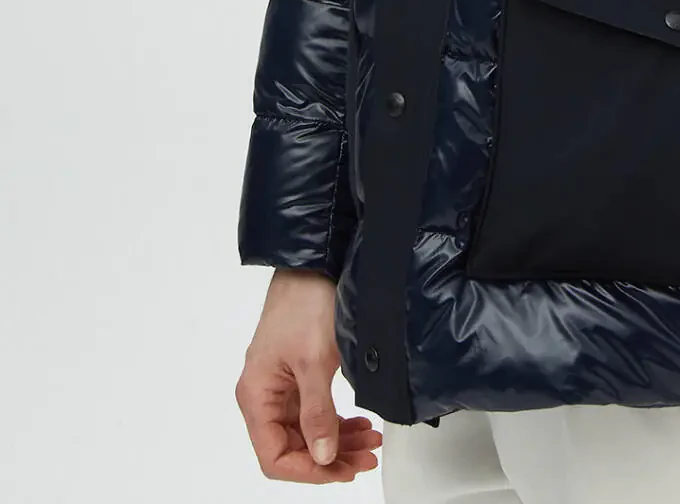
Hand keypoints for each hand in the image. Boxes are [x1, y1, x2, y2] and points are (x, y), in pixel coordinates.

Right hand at [236, 269, 382, 483]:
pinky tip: (360, 425)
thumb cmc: (305, 302)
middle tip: (365, 459)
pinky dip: (338, 422)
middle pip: (294, 446)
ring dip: (338, 441)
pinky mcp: (301, 373)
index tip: (339, 470)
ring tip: (369, 444)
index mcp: (256, 395)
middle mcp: (265, 394)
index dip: (308, 470)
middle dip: (330, 457)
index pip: (275, 456)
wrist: (316, 262)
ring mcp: (283, 384)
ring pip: (308, 431)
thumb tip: (322, 456)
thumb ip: (317, 413)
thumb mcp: (314, 362)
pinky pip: (315, 411)